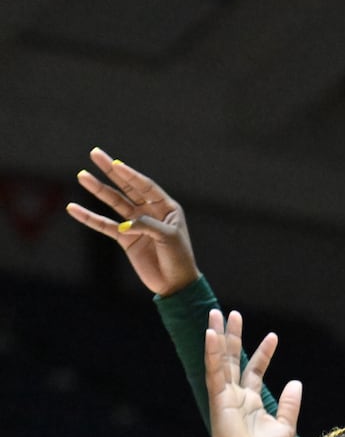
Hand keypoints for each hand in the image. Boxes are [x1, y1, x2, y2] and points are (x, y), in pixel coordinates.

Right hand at [65, 148, 199, 296]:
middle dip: (111, 171)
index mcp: (167, 208)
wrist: (175, 283)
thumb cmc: (179, 258)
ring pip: (114, 203)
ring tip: (82, 175)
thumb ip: (147, 227)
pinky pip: (104, 225)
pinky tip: (74, 209)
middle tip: (95, 153)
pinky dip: (89, 217)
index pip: (145, 186)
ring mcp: (136, 224)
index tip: (115, 163)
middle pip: (127, 187)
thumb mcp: (168, 238)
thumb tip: (124, 224)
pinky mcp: (125, 239)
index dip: (130, 174)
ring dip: (98, 190)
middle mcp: (150, 212)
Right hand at [204, 309, 301, 436]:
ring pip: (221, 360)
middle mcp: (236, 394)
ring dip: (219, 337)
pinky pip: (215, 372)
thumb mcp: (285, 426)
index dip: (263, 353)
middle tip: (231, 313)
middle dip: (233, 336)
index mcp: (251, 400)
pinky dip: (213, 353)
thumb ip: (290, 403)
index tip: (273, 336)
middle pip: (233, 358)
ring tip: (217, 314)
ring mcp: (226, 395)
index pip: (255, 370)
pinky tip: (212, 335)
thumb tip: (296, 382)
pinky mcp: (218, 399)